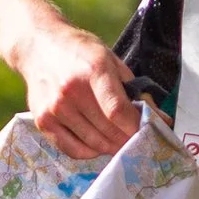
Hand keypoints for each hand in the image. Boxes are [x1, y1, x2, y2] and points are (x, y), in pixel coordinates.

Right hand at [19, 20, 145, 157]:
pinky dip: (90, 152)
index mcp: (94, 70)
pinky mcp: (43, 121)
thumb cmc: (81, 52)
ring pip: (93, 143)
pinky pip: (72, 149)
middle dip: (127, 140)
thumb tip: (160, 118)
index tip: (146, 132)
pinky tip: (98, 145)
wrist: (38, 46)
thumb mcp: (111, 60)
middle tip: (137, 142)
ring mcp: (55, 108)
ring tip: (120, 142)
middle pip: (108, 130)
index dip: (135, 127)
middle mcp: (71, 90)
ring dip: (111, 147)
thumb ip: (134, 89)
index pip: (118, 110)